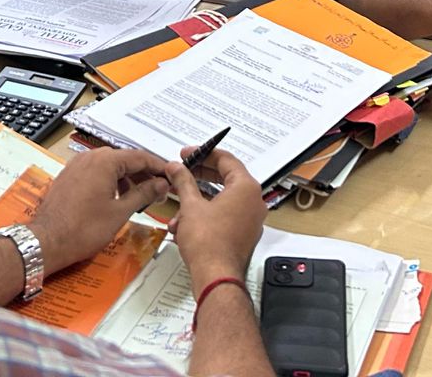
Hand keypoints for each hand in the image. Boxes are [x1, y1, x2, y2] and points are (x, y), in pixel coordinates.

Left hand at [29, 146, 170, 273]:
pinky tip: (116, 198)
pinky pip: (95, 171)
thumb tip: (161, 183)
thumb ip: (143, 193)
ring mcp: (77, 164)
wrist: (47, 241)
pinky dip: (110, 181)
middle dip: (143, 174)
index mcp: (106, 161)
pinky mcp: (69, 175)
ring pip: (109, 165)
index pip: (140, 157)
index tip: (171, 177)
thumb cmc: (85, 228)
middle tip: (158, 191)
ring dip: (126, 178)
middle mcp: (91, 156)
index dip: (158, 167)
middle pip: (125, 159)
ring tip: (138, 197)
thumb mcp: (120, 212)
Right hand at [164, 148, 265, 288]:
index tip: (188, 154)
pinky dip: (207, 213)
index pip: (226, 159)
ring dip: (200, 198)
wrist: (216, 278)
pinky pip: (226, 215)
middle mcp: (254, 202)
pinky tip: (185, 222)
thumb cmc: (209, 244)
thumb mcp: (190, 205)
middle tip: (184, 171)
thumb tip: (177, 168)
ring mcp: (251, 220)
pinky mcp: (244, 235)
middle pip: (227, 178)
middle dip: (200, 175)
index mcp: (246, 188)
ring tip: (179, 200)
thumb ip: (183, 181)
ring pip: (224, 199)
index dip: (203, 154)